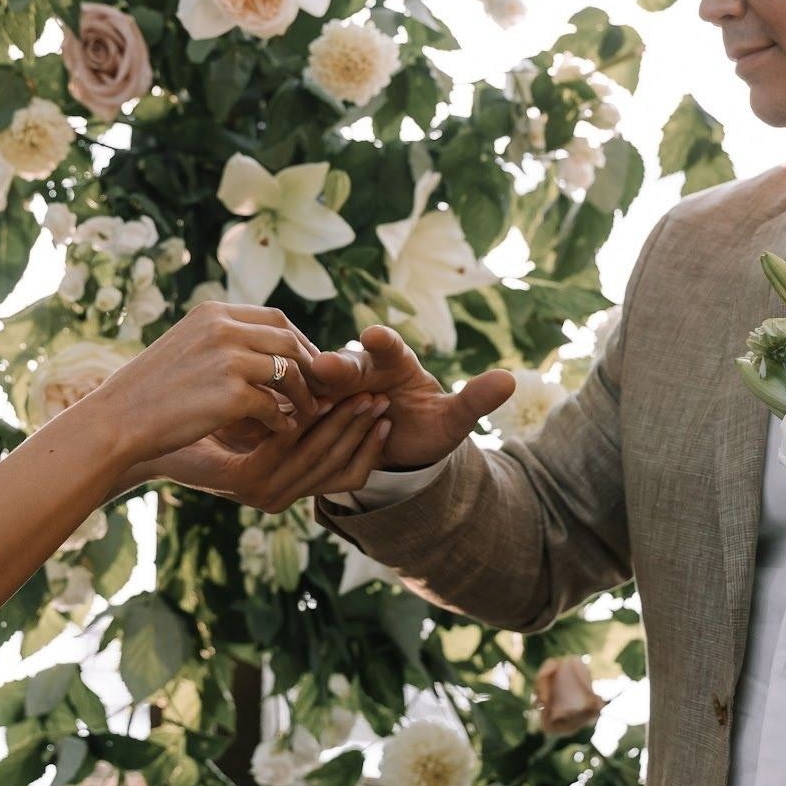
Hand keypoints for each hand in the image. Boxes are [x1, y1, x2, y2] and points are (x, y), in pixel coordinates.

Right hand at [83, 302, 321, 463]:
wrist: (117, 420)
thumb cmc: (148, 390)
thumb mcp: (185, 345)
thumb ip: (221, 339)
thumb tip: (265, 349)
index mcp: (212, 313)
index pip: (275, 318)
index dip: (299, 342)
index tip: (307, 365)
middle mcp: (222, 328)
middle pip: (289, 341)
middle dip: (310, 366)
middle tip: (318, 389)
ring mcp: (228, 360)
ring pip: (289, 372)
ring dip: (303, 395)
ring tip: (306, 412)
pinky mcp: (231, 395)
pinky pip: (274, 407)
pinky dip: (282, 420)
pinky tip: (280, 430)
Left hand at [150, 393, 393, 511]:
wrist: (134, 435)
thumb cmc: (184, 417)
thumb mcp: (243, 409)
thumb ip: (276, 405)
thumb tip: (316, 376)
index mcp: (283, 483)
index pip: (340, 469)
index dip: (366, 441)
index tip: (387, 404)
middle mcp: (278, 495)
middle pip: (335, 464)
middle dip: (363, 430)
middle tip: (385, 399)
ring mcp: (263, 492)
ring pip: (319, 457)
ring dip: (347, 428)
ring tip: (367, 401)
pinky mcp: (248, 482)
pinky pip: (292, 450)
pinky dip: (313, 425)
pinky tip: (325, 400)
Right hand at [299, 325, 516, 470]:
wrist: (400, 450)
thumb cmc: (428, 427)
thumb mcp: (453, 420)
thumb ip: (475, 400)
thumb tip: (511, 379)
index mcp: (395, 363)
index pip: (389, 346)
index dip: (381, 339)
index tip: (373, 335)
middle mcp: (361, 371)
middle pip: (347, 364)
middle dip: (335, 365)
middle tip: (322, 367)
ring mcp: (333, 392)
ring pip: (317, 386)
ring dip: (307, 392)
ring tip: (298, 400)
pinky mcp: (314, 413)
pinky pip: (300, 411)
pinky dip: (289, 414)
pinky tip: (274, 420)